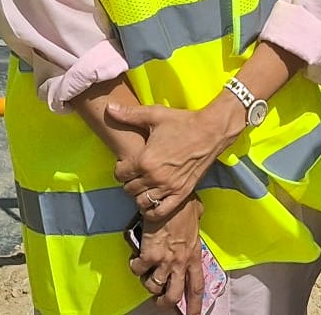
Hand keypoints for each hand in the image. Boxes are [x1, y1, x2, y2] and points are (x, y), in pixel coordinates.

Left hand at [110, 98, 245, 218]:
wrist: (211, 131)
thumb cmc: (182, 122)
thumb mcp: (154, 115)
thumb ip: (129, 114)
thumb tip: (109, 107)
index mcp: (145, 160)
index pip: (120, 174)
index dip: (120, 168)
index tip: (126, 163)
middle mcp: (155, 177)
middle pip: (129, 189)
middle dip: (129, 181)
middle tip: (136, 173)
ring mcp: (169, 188)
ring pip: (142, 202)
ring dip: (139, 195)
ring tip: (144, 186)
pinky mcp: (182, 193)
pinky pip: (160, 212)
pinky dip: (152, 211)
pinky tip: (153, 202)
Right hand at [129, 196, 206, 310]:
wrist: (171, 199)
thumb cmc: (184, 204)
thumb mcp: (197, 216)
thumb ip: (196, 224)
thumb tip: (197, 216)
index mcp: (194, 255)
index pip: (196, 287)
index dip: (195, 305)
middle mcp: (180, 263)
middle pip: (173, 296)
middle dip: (164, 303)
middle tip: (159, 300)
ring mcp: (165, 261)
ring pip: (154, 287)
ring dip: (148, 284)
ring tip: (146, 275)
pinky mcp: (150, 254)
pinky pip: (139, 270)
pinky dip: (135, 267)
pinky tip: (136, 259)